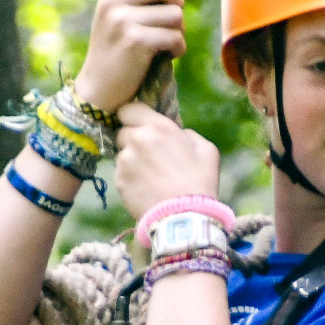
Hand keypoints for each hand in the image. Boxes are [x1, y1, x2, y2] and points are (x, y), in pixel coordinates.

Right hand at [73, 0, 185, 114]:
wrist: (99, 90)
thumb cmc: (116, 50)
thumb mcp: (115, 14)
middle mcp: (112, 1)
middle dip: (176, 2)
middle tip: (170, 19)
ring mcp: (122, 21)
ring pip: (175, 13)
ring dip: (179, 30)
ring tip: (166, 42)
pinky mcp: (136, 42)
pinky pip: (175, 36)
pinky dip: (178, 48)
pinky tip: (168, 55)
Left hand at [113, 102, 220, 222]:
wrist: (185, 216)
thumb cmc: (199, 181)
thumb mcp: (206, 150)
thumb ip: (187, 134)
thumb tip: (178, 133)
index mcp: (158, 127)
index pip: (129, 108)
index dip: (133, 116)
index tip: (139, 124)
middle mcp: (137, 139)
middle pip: (123, 131)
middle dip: (133, 139)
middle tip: (149, 154)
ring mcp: (125, 161)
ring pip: (122, 154)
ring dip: (132, 160)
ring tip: (151, 177)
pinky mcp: (119, 181)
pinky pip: (121, 173)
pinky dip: (130, 178)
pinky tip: (146, 188)